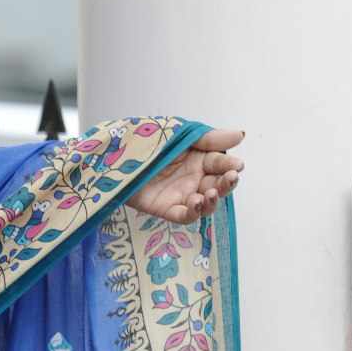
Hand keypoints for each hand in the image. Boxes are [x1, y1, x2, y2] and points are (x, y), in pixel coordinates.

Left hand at [130, 126, 244, 221]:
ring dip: (213, 200)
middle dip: (227, 183)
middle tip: (231, 178)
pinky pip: (183, 216)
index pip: (220, 163)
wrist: (110, 155)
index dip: (230, 165)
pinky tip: (196, 202)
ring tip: (212, 193)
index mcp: (198, 157)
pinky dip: (193, 212)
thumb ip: (208, 138)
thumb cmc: (143, 140)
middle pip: (218, 185)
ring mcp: (180, 194)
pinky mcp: (165, 208)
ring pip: (205, 204)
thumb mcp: (178, 134)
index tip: (237, 165)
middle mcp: (192, 177)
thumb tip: (240, 135)